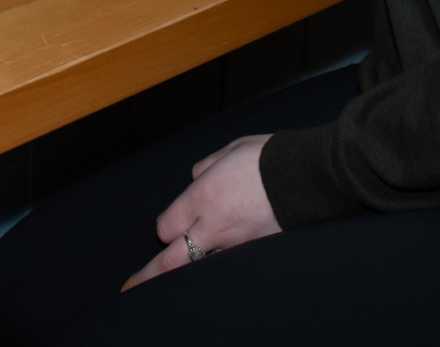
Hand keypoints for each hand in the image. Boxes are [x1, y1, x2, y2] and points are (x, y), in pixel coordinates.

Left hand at [122, 135, 281, 289]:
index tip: (172, 225)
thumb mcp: (228, 151)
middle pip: (172, 260)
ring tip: (170, 288)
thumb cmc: (268, 158)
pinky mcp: (257, 253)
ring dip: (187, 273)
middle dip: (149, 275)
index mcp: (202, 197)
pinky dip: (220, 266)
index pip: (166, 226)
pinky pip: (229, 264)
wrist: (309, 175)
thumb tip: (197, 178)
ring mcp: (236, 245)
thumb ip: (205, 169)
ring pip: (201, 266)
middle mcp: (213, 226)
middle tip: (131, 288)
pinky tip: (216, 271)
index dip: (167, 226)